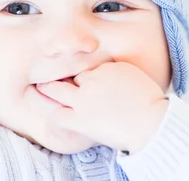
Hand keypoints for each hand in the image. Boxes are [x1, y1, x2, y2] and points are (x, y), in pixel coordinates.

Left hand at [36, 61, 168, 153]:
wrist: (153, 122)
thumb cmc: (148, 102)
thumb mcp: (132, 75)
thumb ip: (113, 71)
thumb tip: (103, 72)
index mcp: (104, 67)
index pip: (82, 66)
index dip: (75, 73)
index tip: (70, 76)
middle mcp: (90, 79)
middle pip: (64, 72)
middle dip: (53, 73)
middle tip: (43, 75)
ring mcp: (83, 99)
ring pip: (53, 90)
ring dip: (43, 90)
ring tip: (35, 90)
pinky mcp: (80, 119)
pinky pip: (57, 115)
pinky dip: (51, 113)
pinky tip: (49, 113)